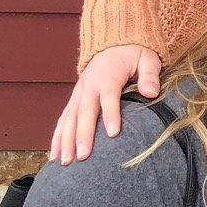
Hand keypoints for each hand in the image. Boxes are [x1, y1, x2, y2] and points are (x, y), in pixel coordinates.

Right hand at [50, 43, 161, 163]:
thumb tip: (151, 92)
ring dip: (66, 140)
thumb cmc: (134, 55)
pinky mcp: (74, 100)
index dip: (111, 114)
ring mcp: (79, 93)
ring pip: (69, 118)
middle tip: (84, 156)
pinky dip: (57, 138)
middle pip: (85, 112)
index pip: (109, 96)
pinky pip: (63, 120)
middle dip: (83, 135)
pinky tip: (55, 156)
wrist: (114, 44)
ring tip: (65, 162)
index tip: (113, 133)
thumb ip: (150, 74)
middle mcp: (89, 85)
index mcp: (108, 75)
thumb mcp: (147, 59)